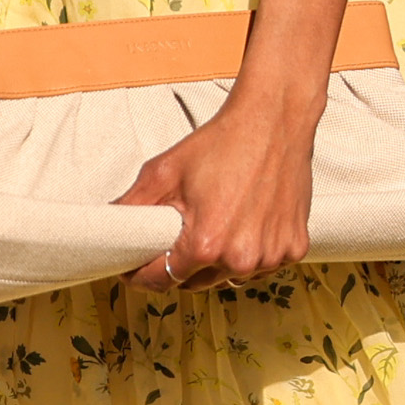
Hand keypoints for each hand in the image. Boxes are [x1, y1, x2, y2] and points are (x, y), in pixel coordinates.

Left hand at [121, 84, 316, 286]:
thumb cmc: (222, 142)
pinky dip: (248, 253)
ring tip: (215, 224)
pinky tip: (245, 223)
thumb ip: (132, 207)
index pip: (162, 281)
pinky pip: (259, 266)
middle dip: (180, 266)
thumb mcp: (164, 171)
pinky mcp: (294, 249)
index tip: (135, 267)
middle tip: (178, 234)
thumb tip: (110, 227)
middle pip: (194, 283)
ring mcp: (271, 257)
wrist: (274, 121)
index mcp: (206, 245)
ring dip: (216, 262)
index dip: (141, 274)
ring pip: (227, 278)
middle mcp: (241, 259)